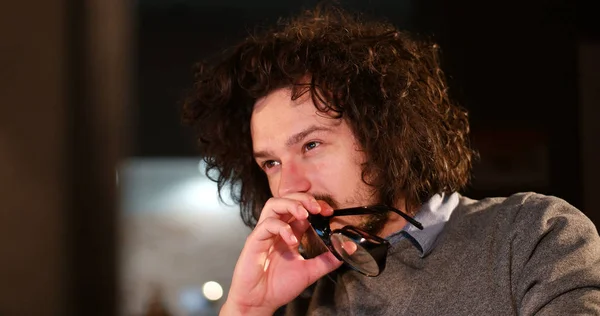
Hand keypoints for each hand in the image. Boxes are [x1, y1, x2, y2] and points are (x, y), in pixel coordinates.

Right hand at [220, 194, 341, 314]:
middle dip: (304, 199)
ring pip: (273, 204)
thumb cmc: (278, 287)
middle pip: (286, 199)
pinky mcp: (254, 241)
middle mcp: (276, 230)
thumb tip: (347, 249)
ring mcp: (264, 234)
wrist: (259, 303)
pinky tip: (292, 240)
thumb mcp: (309, 272)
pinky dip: (281, 227)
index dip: (314, 205)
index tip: (329, 212)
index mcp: (288, 234)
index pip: (301, 209)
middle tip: (318, 208)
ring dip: (291, 205)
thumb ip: (327, 260)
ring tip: (305, 215)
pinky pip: (266, 225)